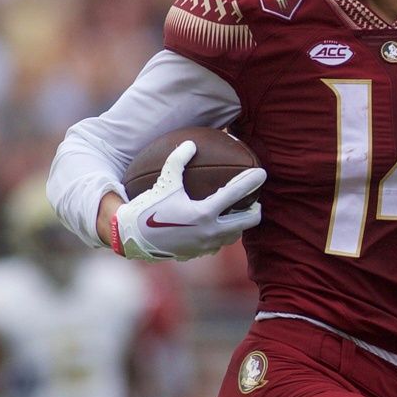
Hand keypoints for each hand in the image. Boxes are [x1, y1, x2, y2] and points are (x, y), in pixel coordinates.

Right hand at [113, 141, 265, 261]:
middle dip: (255, 210)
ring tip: (238, 213)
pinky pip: (218, 243)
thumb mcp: (164, 181)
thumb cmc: (148, 206)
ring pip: (234, 235)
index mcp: (204, 213)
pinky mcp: (199, 253)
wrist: (133, 237)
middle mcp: (210, 231)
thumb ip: (178, 161)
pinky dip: (222, 234)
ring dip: (238, 224)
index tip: (262, 173)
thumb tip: (191, 143)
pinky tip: (218, 226)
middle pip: (247, 221)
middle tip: (256, 201)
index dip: (251, 181)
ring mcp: (206, 245)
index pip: (235, 194)